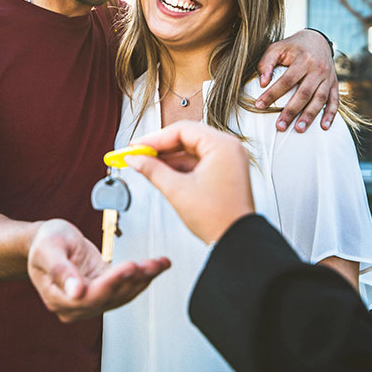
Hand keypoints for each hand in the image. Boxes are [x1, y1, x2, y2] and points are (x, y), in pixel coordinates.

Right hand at [27, 219, 170, 322]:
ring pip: (122, 294)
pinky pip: (126, 287)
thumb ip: (60, 270)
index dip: (111, 284)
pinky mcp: (104, 290)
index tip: (128, 267)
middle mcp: (75, 305)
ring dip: (143, 279)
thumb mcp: (48, 250)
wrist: (48, 240)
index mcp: (58, 298)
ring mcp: (91, 300)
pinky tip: (157, 266)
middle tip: (150, 264)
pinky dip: (143, 276)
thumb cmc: (45, 242)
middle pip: (110, 297)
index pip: (89, 296)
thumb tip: (75, 293)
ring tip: (159, 263)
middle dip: (133, 280)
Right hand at [126, 121, 254, 243]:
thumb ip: (152, 170)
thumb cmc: (218, 218)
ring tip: (146, 164)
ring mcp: (228, 160)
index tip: (136, 146)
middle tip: (137, 153)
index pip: (182, 130)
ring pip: (191, 150)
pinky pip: (198, 162)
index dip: (154, 138)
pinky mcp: (225, 172)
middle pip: (187, 137)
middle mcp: (229, 148)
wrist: (236, 241)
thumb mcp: (177, 190)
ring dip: (169, 158)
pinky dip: (180, 166)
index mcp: (223, 145)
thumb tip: (135, 159)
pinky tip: (162, 172)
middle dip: (160, 147)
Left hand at [256, 29, 338, 132]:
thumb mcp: (277, 48)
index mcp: (304, 59)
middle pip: (304, 93)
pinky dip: (331, 114)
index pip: (286, 80)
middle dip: (291, 111)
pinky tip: (324, 127)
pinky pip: (335, 100)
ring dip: (310, 116)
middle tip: (280, 127)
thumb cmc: (293, 47)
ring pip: (320, 99)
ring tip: (298, 129)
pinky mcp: (334, 83)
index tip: (259, 105)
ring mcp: (328, 77)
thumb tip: (262, 83)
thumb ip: (267, 63)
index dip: (272, 94)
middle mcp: (318, 69)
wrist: (317, 40)